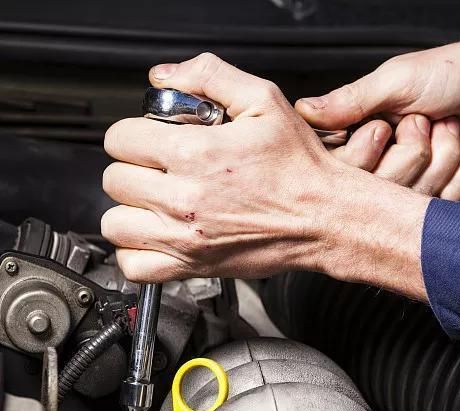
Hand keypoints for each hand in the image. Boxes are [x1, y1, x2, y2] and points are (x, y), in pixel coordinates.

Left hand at [101, 53, 430, 299]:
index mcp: (195, 153)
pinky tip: (155, 235)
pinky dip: (136, 252)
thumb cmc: (301, 168)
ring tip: (155, 201)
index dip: (135, 132)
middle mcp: (183, 199)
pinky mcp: (193, 266)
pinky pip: (135, 265)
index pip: (120, 138)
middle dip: (134, 167)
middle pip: (115, 179)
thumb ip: (211, 76)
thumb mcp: (265, 101)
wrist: (326, 217)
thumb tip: (166, 77)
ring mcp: (185, 237)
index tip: (152, 137)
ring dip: (130, 209)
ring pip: (115, 222)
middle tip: (159, 167)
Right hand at [296, 14, 459, 197]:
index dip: (370, 152)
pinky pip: (453, 198)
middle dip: (417, 148)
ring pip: (423, 193)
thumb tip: (303, 111)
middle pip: (388, 187)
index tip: (386, 127)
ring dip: (447, 151)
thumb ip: (351, 101)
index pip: (348, 170)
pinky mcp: (445, 196)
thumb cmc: (449, 72)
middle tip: (425, 119)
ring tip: (449, 124)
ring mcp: (415, 183)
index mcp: (362, 133)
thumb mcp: (395, 80)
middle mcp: (384, 163)